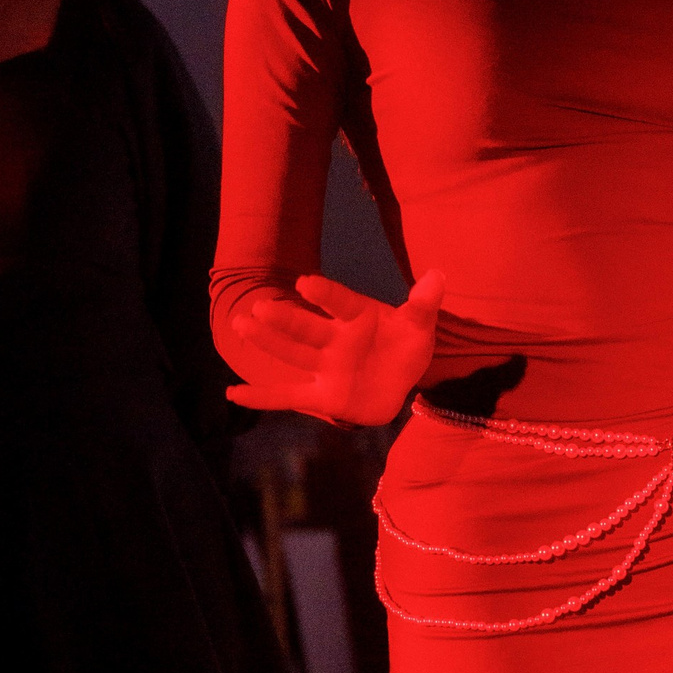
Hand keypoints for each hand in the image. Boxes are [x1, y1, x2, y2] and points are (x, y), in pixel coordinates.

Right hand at [227, 268, 445, 427]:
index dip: (325, 294)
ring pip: (293, 354)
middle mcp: (334, 339)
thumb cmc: (405, 345)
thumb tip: (439, 275)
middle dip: (284, 319)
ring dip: (267, 342)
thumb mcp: (420, 326)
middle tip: (259, 306)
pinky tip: (232, 393)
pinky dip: (261, 397)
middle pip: (307, 328)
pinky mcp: (320, 395)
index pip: (340, 303)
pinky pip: (287, 396)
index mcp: (357, 317)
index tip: (306, 284)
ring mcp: (324, 367)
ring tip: (240, 324)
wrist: (399, 380)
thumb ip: (423, 305)